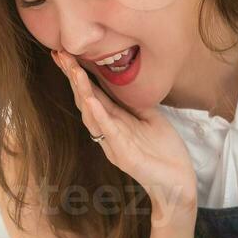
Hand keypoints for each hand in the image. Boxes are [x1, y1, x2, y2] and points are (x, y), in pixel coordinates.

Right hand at [52, 50, 197, 217]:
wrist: (178, 183)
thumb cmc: (164, 152)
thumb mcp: (150, 119)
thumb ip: (134, 103)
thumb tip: (124, 81)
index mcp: (115, 121)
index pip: (92, 94)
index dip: (79, 74)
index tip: (65, 54)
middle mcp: (108, 131)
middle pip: (86, 100)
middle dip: (73, 77)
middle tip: (59, 54)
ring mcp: (113, 143)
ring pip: (92, 114)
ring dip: (82, 91)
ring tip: (73, 70)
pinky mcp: (123, 155)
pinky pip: (108, 132)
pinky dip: (98, 115)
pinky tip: (90, 100)